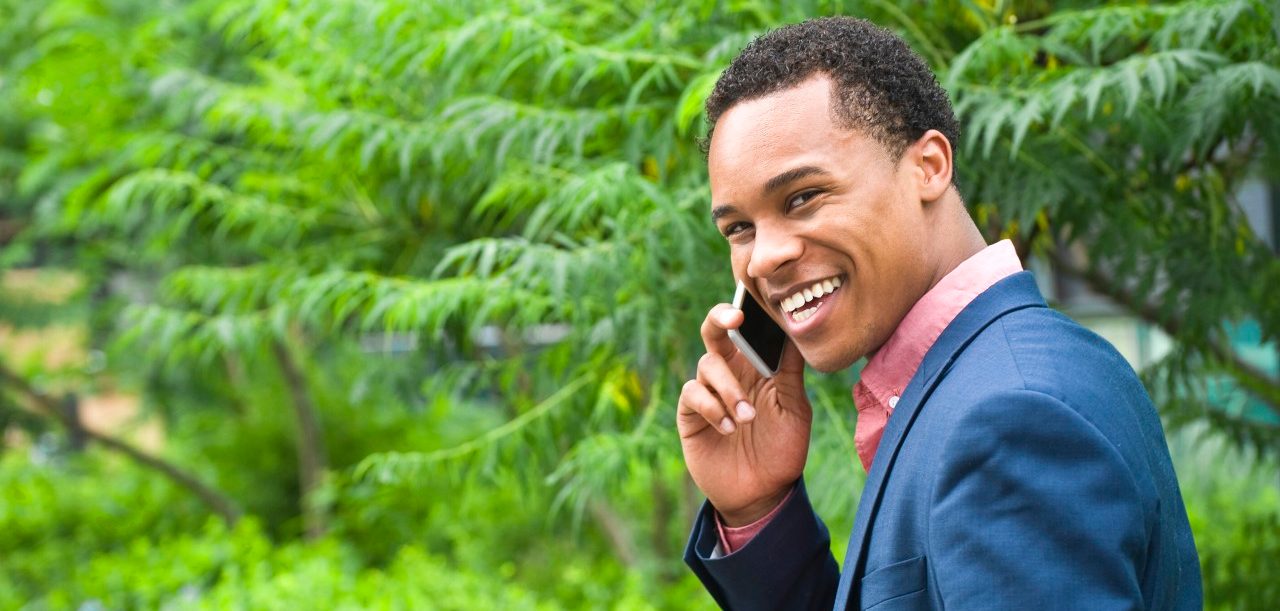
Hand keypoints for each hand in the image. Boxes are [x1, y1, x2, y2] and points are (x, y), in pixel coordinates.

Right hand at [677, 303, 811, 525]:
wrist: (763, 494)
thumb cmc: (782, 449)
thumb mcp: (794, 408)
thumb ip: (789, 371)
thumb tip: (795, 330)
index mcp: (756, 365)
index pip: (748, 328)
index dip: (748, 307)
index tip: (756, 296)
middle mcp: (730, 372)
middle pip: (715, 330)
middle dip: (721, 317)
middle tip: (736, 318)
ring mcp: (708, 391)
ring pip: (707, 364)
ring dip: (729, 388)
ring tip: (747, 417)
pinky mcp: (691, 414)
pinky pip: (693, 393)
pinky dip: (711, 406)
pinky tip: (729, 427)